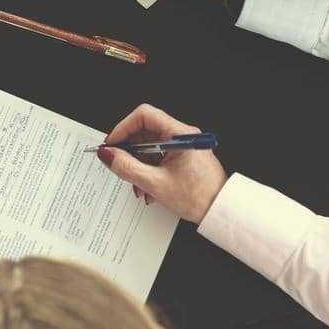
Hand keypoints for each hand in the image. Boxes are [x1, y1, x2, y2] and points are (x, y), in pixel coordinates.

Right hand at [96, 104, 227, 223]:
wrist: (221, 213)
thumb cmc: (199, 197)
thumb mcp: (155, 183)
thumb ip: (126, 167)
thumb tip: (107, 154)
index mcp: (179, 134)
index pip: (143, 115)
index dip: (123, 128)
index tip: (113, 143)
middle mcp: (182, 136)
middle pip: (144, 132)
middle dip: (130, 151)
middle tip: (120, 164)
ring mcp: (183, 146)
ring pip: (149, 146)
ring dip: (138, 164)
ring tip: (137, 184)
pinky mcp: (183, 157)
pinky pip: (158, 156)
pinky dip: (148, 169)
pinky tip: (147, 187)